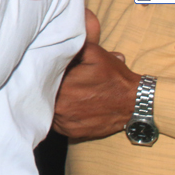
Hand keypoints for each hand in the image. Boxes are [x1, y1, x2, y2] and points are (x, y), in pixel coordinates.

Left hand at [53, 9, 140, 139]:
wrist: (135, 103)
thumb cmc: (113, 76)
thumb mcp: (94, 52)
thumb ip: (71, 46)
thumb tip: (53, 42)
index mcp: (62, 85)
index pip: (40, 76)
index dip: (40, 71)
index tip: (43, 67)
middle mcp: (60, 107)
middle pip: (41, 94)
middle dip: (44, 86)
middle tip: (51, 79)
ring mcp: (64, 122)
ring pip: (46, 109)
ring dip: (49, 101)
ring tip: (62, 92)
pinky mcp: (70, 133)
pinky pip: (55, 122)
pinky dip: (58, 114)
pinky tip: (68, 105)